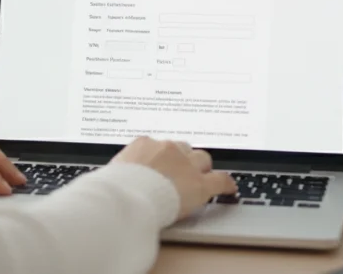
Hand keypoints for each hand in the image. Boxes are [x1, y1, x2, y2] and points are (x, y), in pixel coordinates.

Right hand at [111, 137, 236, 218]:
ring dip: (201, 168)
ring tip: (201, 178)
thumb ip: (121, 170)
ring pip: (202, 160)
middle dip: (184, 159)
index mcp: (144, 144)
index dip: (165, 156)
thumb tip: (114, 179)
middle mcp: (167, 149)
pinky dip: (226, 184)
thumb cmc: (113, 189)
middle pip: (183, 149)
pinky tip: (230, 189)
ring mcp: (185, 165)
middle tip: (181, 172)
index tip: (165, 163)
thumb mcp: (112, 172)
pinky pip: (219, 180)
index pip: (160, 146)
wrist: (125, 197)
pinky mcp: (199, 184)